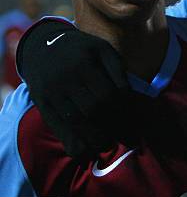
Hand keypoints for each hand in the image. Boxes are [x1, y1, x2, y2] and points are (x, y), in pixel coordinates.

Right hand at [16, 18, 129, 157]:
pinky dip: (71, 141)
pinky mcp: (41, 103)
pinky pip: (56, 126)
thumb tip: (130, 98)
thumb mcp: (103, 50)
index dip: (123, 110)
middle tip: (127, 138)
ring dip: (94, 138)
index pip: (108, 94)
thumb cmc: (82, 50)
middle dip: (112, 126)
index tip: (134, 122)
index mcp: (84, 63)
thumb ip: (118, 70)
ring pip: (75, 121)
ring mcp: (51, 92)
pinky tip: (84, 150)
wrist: (42, 45)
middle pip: (93, 109)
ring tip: (108, 145)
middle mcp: (65, 78)